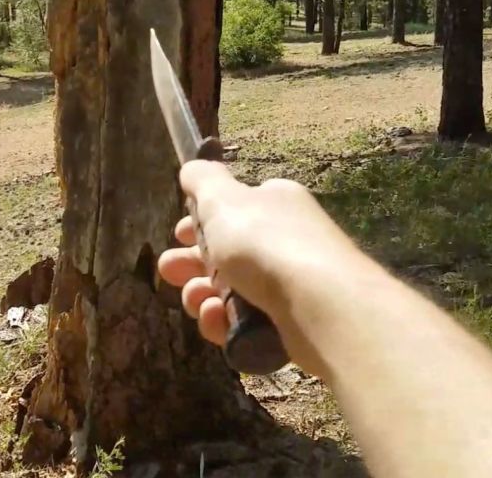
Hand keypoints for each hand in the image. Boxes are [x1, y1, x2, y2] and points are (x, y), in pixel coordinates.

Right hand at [157, 159, 361, 373]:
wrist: (321, 305)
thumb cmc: (267, 243)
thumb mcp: (224, 199)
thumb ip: (203, 181)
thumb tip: (193, 167)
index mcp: (275, 205)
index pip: (234, 209)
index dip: (201, 222)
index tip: (178, 235)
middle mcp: (286, 241)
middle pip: (227, 253)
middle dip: (191, 263)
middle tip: (170, 271)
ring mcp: (289, 285)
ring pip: (231, 292)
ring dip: (203, 295)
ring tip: (198, 300)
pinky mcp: (289, 325)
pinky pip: (245, 324)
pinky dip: (225, 323)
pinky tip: (218, 321)